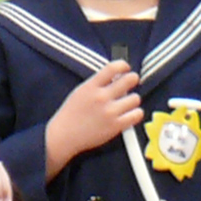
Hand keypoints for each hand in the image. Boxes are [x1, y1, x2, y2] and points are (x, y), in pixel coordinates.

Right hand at [44, 62, 142, 178]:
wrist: (64, 136)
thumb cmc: (71, 114)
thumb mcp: (80, 91)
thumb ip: (97, 83)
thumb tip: (116, 77)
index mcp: (91, 86)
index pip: (112, 67)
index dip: (123, 65)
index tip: (126, 68)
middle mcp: (101, 97)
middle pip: (129, 80)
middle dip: (132, 79)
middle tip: (131, 82)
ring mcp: (110, 112)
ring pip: (135, 98)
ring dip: (133, 99)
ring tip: (126, 102)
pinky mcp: (116, 126)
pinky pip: (137, 114)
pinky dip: (136, 113)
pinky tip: (130, 113)